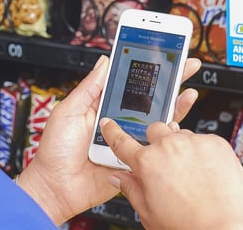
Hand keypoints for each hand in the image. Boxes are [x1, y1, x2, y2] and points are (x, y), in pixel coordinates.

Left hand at [16, 55, 201, 224]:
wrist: (55, 187)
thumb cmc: (55, 151)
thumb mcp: (69, 111)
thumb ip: (90, 87)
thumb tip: (105, 61)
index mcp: (103, 107)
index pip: (130, 83)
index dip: (147, 69)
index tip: (163, 55)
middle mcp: (119, 122)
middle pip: (150, 99)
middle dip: (170, 81)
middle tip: (187, 65)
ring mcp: (129, 141)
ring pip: (158, 121)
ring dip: (175, 106)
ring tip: (187, 92)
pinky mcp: (135, 160)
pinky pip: (155, 147)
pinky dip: (168, 136)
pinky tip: (175, 124)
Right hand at [100, 119, 242, 229]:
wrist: (223, 229)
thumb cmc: (189, 226)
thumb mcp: (149, 214)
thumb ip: (132, 189)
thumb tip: (118, 177)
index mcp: (147, 164)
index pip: (121, 142)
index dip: (113, 132)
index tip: (109, 124)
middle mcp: (169, 147)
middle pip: (155, 130)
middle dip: (156, 142)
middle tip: (165, 162)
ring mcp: (194, 142)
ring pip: (182, 135)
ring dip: (182, 147)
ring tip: (192, 173)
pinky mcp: (216, 143)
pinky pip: (205, 140)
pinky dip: (204, 152)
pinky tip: (207, 173)